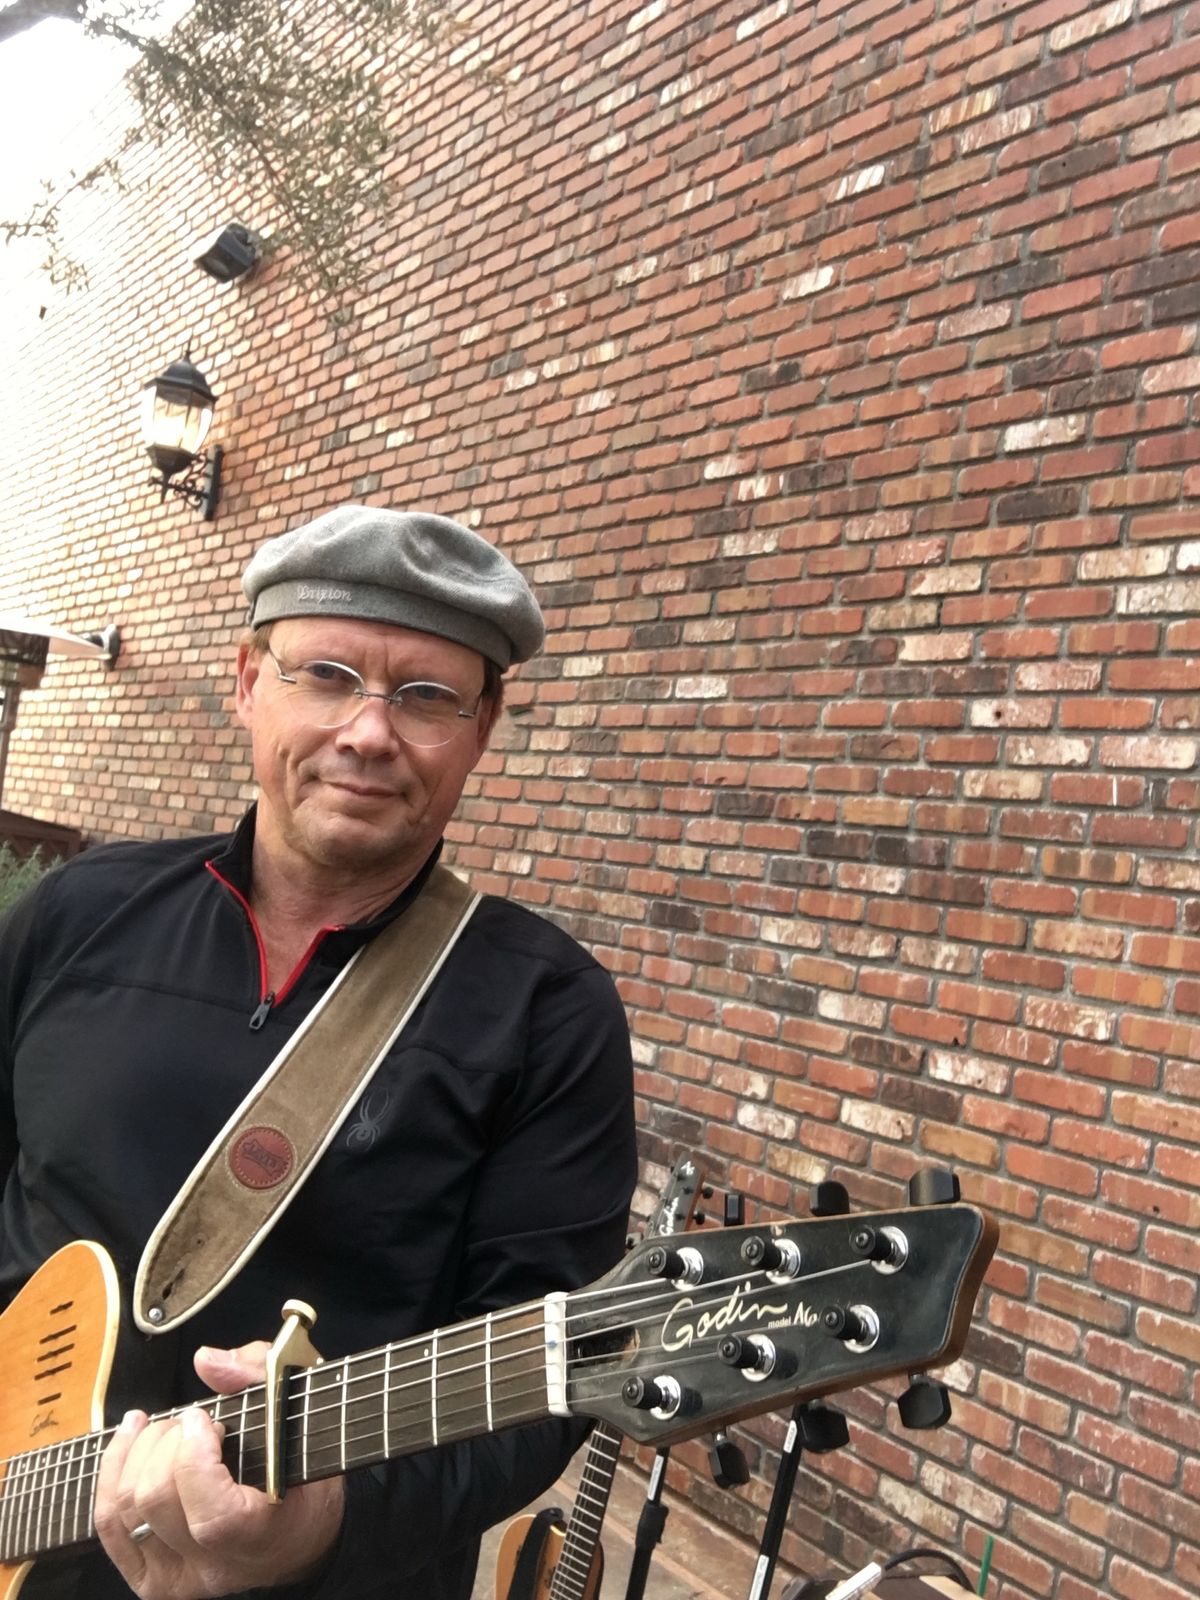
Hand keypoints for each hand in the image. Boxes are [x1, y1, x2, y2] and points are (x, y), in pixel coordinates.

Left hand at [94, 1341, 343, 1597]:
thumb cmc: (301, 1466)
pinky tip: (131, 1439)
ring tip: (162, 1426)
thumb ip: (258, 1375)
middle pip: (156, 1502)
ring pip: (123, 1510)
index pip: (212, 1515)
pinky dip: (112, 1472)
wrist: (297, 1534)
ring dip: (135, 1452)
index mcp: (260, 1537)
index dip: (195, 1460)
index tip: (206, 1420)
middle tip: (192, 1421)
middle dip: (165, 1442)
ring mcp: (177, 1578)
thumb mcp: (298, 1409)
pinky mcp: (149, 1577)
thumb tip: (206, 1361)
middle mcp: (214, 1568)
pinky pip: (108, 1524)